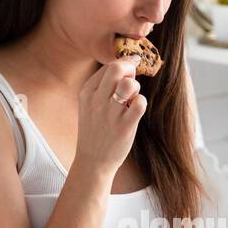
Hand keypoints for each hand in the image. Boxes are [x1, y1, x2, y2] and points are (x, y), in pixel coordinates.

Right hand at [76, 57, 142, 176]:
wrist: (92, 161)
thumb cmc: (96, 130)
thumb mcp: (91, 104)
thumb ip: (105, 85)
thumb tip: (130, 67)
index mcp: (87, 92)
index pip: (108, 66)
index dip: (123, 66)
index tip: (128, 73)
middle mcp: (97, 100)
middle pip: (117, 68)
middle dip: (130, 69)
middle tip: (132, 80)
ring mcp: (110, 113)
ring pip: (129, 84)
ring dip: (135, 87)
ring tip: (131, 99)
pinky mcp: (124, 126)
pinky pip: (140, 103)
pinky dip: (141, 102)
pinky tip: (135, 110)